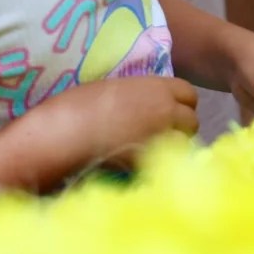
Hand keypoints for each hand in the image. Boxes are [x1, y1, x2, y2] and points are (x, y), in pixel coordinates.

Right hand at [36, 75, 198, 171]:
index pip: (189, 94)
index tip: (168, 112)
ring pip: (184, 145)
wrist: (61, 134)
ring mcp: (160, 137)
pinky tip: (139, 166)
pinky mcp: (150, 161)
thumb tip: (145, 107)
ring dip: (172, 148)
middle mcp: (165, 110)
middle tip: (160, 135)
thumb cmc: (75, 105)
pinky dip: (157, 165)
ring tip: (149, 152)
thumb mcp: (113, 89)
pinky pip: (166, 164)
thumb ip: (138, 96)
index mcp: (155, 87)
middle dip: (180, 128)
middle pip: (192, 121)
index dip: (180, 104)